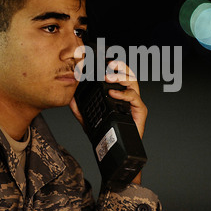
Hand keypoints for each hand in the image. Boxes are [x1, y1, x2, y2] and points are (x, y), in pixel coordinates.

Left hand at [69, 60, 146, 184]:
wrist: (118, 150)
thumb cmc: (109, 134)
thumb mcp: (90, 120)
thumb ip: (80, 110)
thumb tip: (71, 100)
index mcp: (120, 94)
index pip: (119, 75)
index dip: (114, 66)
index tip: (105, 61)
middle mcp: (129, 96)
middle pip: (128, 74)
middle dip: (119, 67)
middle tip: (108, 65)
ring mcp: (135, 103)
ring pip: (133, 83)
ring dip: (121, 77)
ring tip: (109, 78)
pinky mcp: (140, 111)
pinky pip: (134, 99)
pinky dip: (124, 94)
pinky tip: (114, 94)